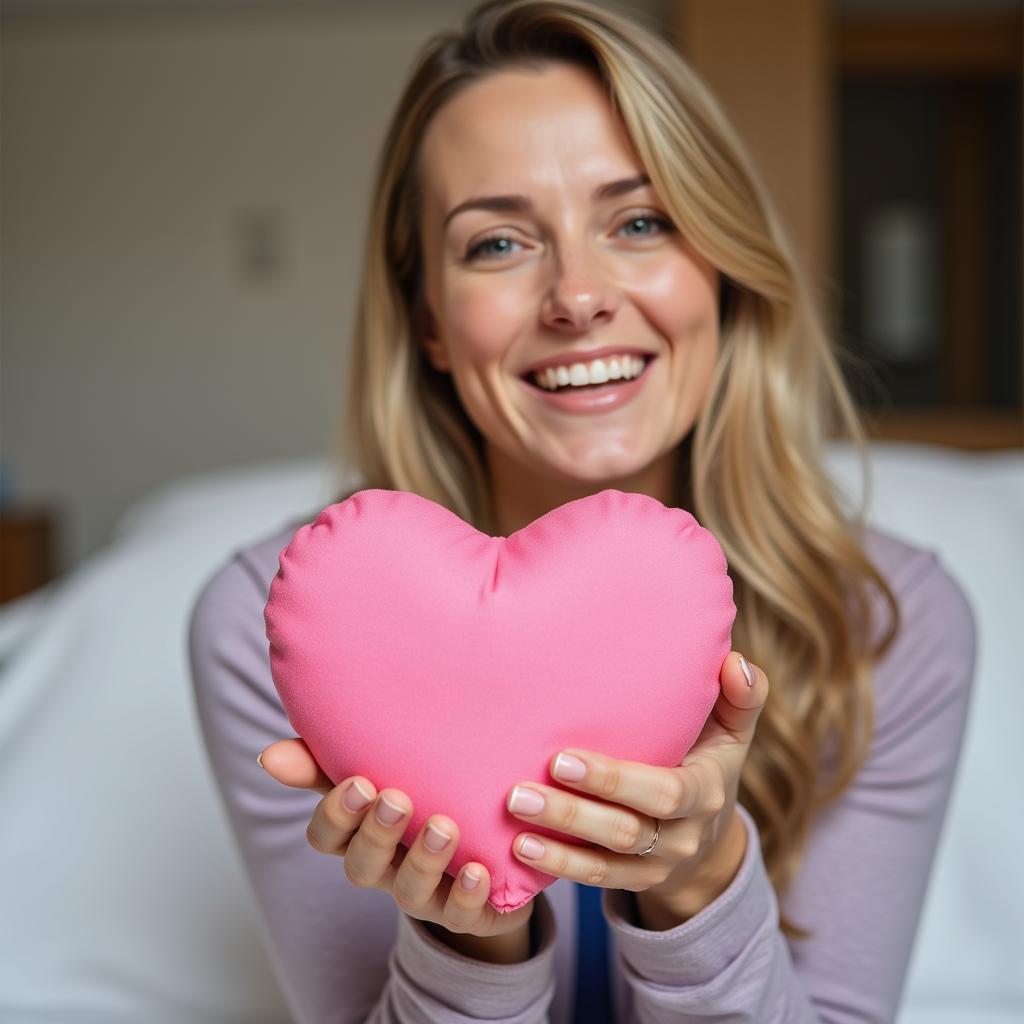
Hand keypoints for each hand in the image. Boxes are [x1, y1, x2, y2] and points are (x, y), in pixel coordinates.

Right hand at [258, 739, 534, 946]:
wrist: (491, 844)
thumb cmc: (423, 799)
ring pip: (409, 893)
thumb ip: (327, 762)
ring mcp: (426, 893)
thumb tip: (268, 757)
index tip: (359, 782)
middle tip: (397, 799)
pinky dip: (468, 894)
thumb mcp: (379, 772)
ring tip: (445, 827)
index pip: (327, 837)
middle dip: (377, 834)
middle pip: (363, 867)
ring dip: (424, 860)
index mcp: (362, 834)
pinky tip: (479, 869)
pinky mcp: (468, 910)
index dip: (337, 816)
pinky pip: (461, 914)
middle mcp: (387, 868)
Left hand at [505, 651, 767, 922]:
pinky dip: (558, 865)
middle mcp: (683, 834)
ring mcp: (657, 863)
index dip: (614, 781)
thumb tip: (736, 662)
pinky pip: (595, 879)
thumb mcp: (731, 732)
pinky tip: (520, 847)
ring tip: (514, 812)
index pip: (664, 793)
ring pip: (605, 859)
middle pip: (626, 830)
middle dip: (573, 812)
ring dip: (557, 839)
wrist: (709, 835)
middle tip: (521, 790)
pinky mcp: (634, 881)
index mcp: (704, 791)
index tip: (563, 759)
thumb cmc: (708, 760)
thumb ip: (740, 697)